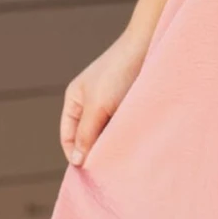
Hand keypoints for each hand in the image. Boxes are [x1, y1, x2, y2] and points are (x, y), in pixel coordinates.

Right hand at [60, 29, 150, 165]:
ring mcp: (110, 104)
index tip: (91, 172)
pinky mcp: (129, 104)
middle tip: (109, 171)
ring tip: (124, 160)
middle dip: (96, 152)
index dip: (76, 155)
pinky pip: (123, 127)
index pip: (68, 137)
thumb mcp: (98, 106)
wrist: (149, 46)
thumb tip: (76, 162)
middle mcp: (90, 103)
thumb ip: (86, 134)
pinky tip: (135, 146)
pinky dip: (126, 137)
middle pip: (88, 138)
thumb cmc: (118, 72)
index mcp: (75, 101)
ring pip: (107, 134)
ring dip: (113, 145)